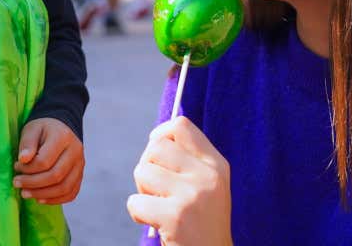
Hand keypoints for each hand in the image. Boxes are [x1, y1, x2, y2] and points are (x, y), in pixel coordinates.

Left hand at [12, 118, 84, 204]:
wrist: (61, 128)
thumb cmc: (43, 129)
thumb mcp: (32, 129)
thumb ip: (27, 143)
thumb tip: (23, 160)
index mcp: (63, 137)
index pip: (45, 161)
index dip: (28, 169)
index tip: (16, 167)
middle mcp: (75, 151)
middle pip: (56, 176)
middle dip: (33, 184)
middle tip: (17, 183)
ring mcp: (80, 164)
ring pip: (64, 188)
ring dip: (43, 195)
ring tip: (25, 193)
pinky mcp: (80, 175)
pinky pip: (71, 193)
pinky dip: (55, 200)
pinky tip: (40, 198)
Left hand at [127, 116, 232, 245]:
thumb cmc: (202, 223)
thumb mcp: (207, 186)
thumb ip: (188, 161)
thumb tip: (155, 138)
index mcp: (216, 165)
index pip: (181, 126)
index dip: (160, 134)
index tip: (156, 154)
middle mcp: (207, 176)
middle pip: (156, 146)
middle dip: (147, 165)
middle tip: (156, 189)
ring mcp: (192, 195)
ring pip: (143, 171)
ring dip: (142, 191)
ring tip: (157, 207)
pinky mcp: (175, 217)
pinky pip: (135, 202)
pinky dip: (137, 214)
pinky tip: (155, 224)